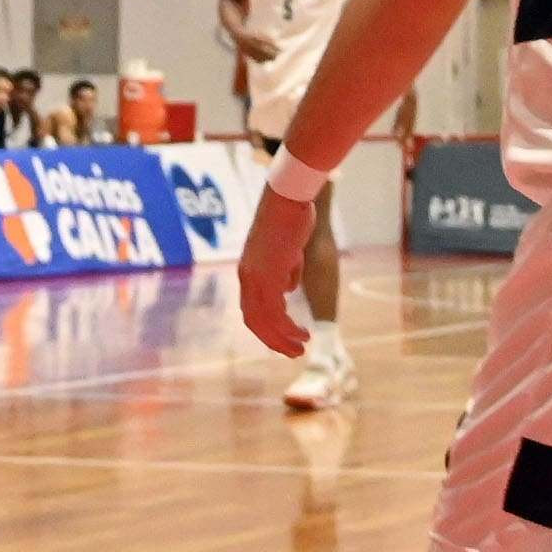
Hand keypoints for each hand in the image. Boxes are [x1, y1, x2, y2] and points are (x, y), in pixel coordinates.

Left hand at [237, 189, 314, 356]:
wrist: (287, 198)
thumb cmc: (289, 218)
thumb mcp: (287, 250)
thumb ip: (285, 270)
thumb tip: (287, 288)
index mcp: (249, 270)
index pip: (252, 308)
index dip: (267, 327)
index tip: (284, 336)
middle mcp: (248, 277)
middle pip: (255, 321)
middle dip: (274, 340)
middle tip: (293, 352)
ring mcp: (255, 277)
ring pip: (265, 322)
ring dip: (283, 339)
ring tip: (302, 347)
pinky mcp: (268, 276)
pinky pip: (276, 313)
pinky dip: (288, 329)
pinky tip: (303, 334)